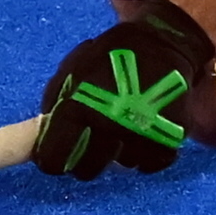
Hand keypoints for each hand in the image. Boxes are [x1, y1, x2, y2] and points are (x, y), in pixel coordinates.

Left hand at [33, 0, 214, 179]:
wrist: (158, 44)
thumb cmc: (106, 58)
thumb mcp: (70, 73)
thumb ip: (55, 107)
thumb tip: (45, 141)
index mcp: (77, 107)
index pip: (53, 159)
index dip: (52, 160)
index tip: (55, 157)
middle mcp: (108, 124)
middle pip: (86, 170)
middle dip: (84, 161)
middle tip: (89, 144)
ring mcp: (140, 133)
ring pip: (121, 166)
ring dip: (119, 153)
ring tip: (122, 128)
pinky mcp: (170, 137)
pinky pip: (149, 163)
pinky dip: (145, 154)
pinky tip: (142, 134)